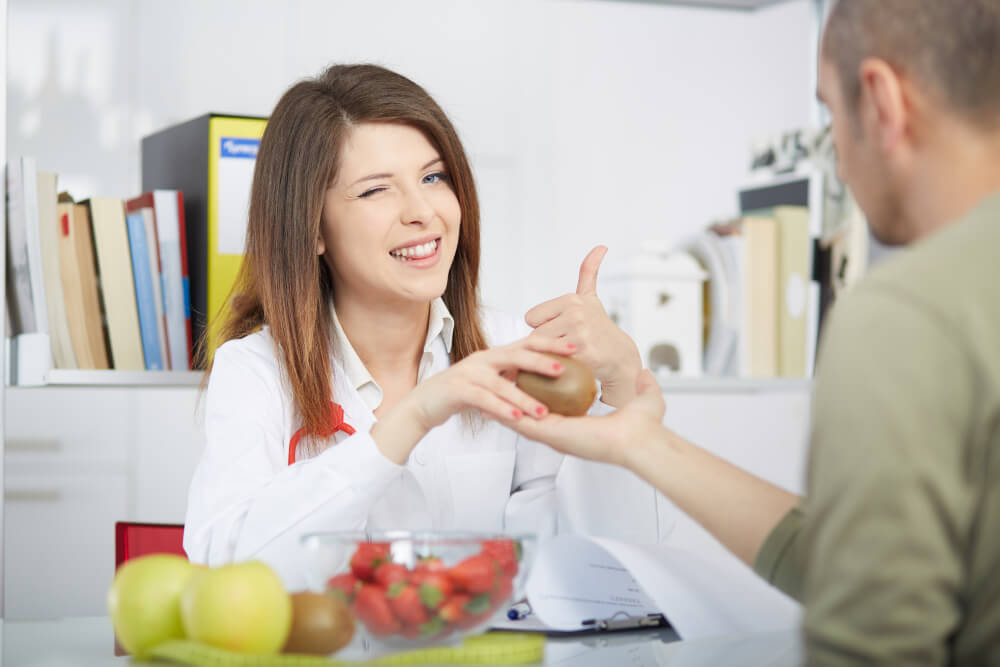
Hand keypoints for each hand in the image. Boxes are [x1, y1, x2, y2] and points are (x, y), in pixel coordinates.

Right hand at [407, 335, 576, 430]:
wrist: (424, 404)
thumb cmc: (461, 394)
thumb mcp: (490, 382)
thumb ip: (513, 378)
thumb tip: (545, 381)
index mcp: (495, 356)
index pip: (527, 344)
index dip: (551, 344)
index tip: (576, 348)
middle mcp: (483, 359)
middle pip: (516, 355)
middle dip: (541, 360)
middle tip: (564, 368)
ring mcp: (469, 374)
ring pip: (501, 383)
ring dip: (523, 398)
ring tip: (544, 411)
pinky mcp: (458, 390)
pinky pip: (483, 399)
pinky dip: (500, 408)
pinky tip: (516, 419)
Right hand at [502, 369, 665, 466]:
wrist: (641, 440)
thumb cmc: (644, 426)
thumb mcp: (644, 399)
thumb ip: (643, 386)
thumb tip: (645, 374)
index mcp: (579, 424)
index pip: (553, 406)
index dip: (541, 391)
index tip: (532, 376)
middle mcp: (563, 431)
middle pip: (531, 412)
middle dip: (516, 397)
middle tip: (503, 381)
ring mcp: (554, 434)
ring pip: (520, 417)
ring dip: (504, 404)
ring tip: (489, 390)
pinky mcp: (549, 434)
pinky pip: (520, 422)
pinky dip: (504, 412)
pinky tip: (489, 403)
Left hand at [525, 245, 641, 406]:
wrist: (620, 357)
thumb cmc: (599, 328)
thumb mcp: (590, 299)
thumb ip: (589, 272)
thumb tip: (600, 246)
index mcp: (571, 299)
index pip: (531, 317)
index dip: (544, 326)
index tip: (561, 329)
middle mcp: (576, 313)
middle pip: (535, 334)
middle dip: (546, 343)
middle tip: (566, 345)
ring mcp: (579, 334)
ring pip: (542, 349)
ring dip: (549, 355)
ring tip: (568, 355)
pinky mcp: (582, 354)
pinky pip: (552, 361)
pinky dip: (556, 367)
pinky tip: (571, 365)